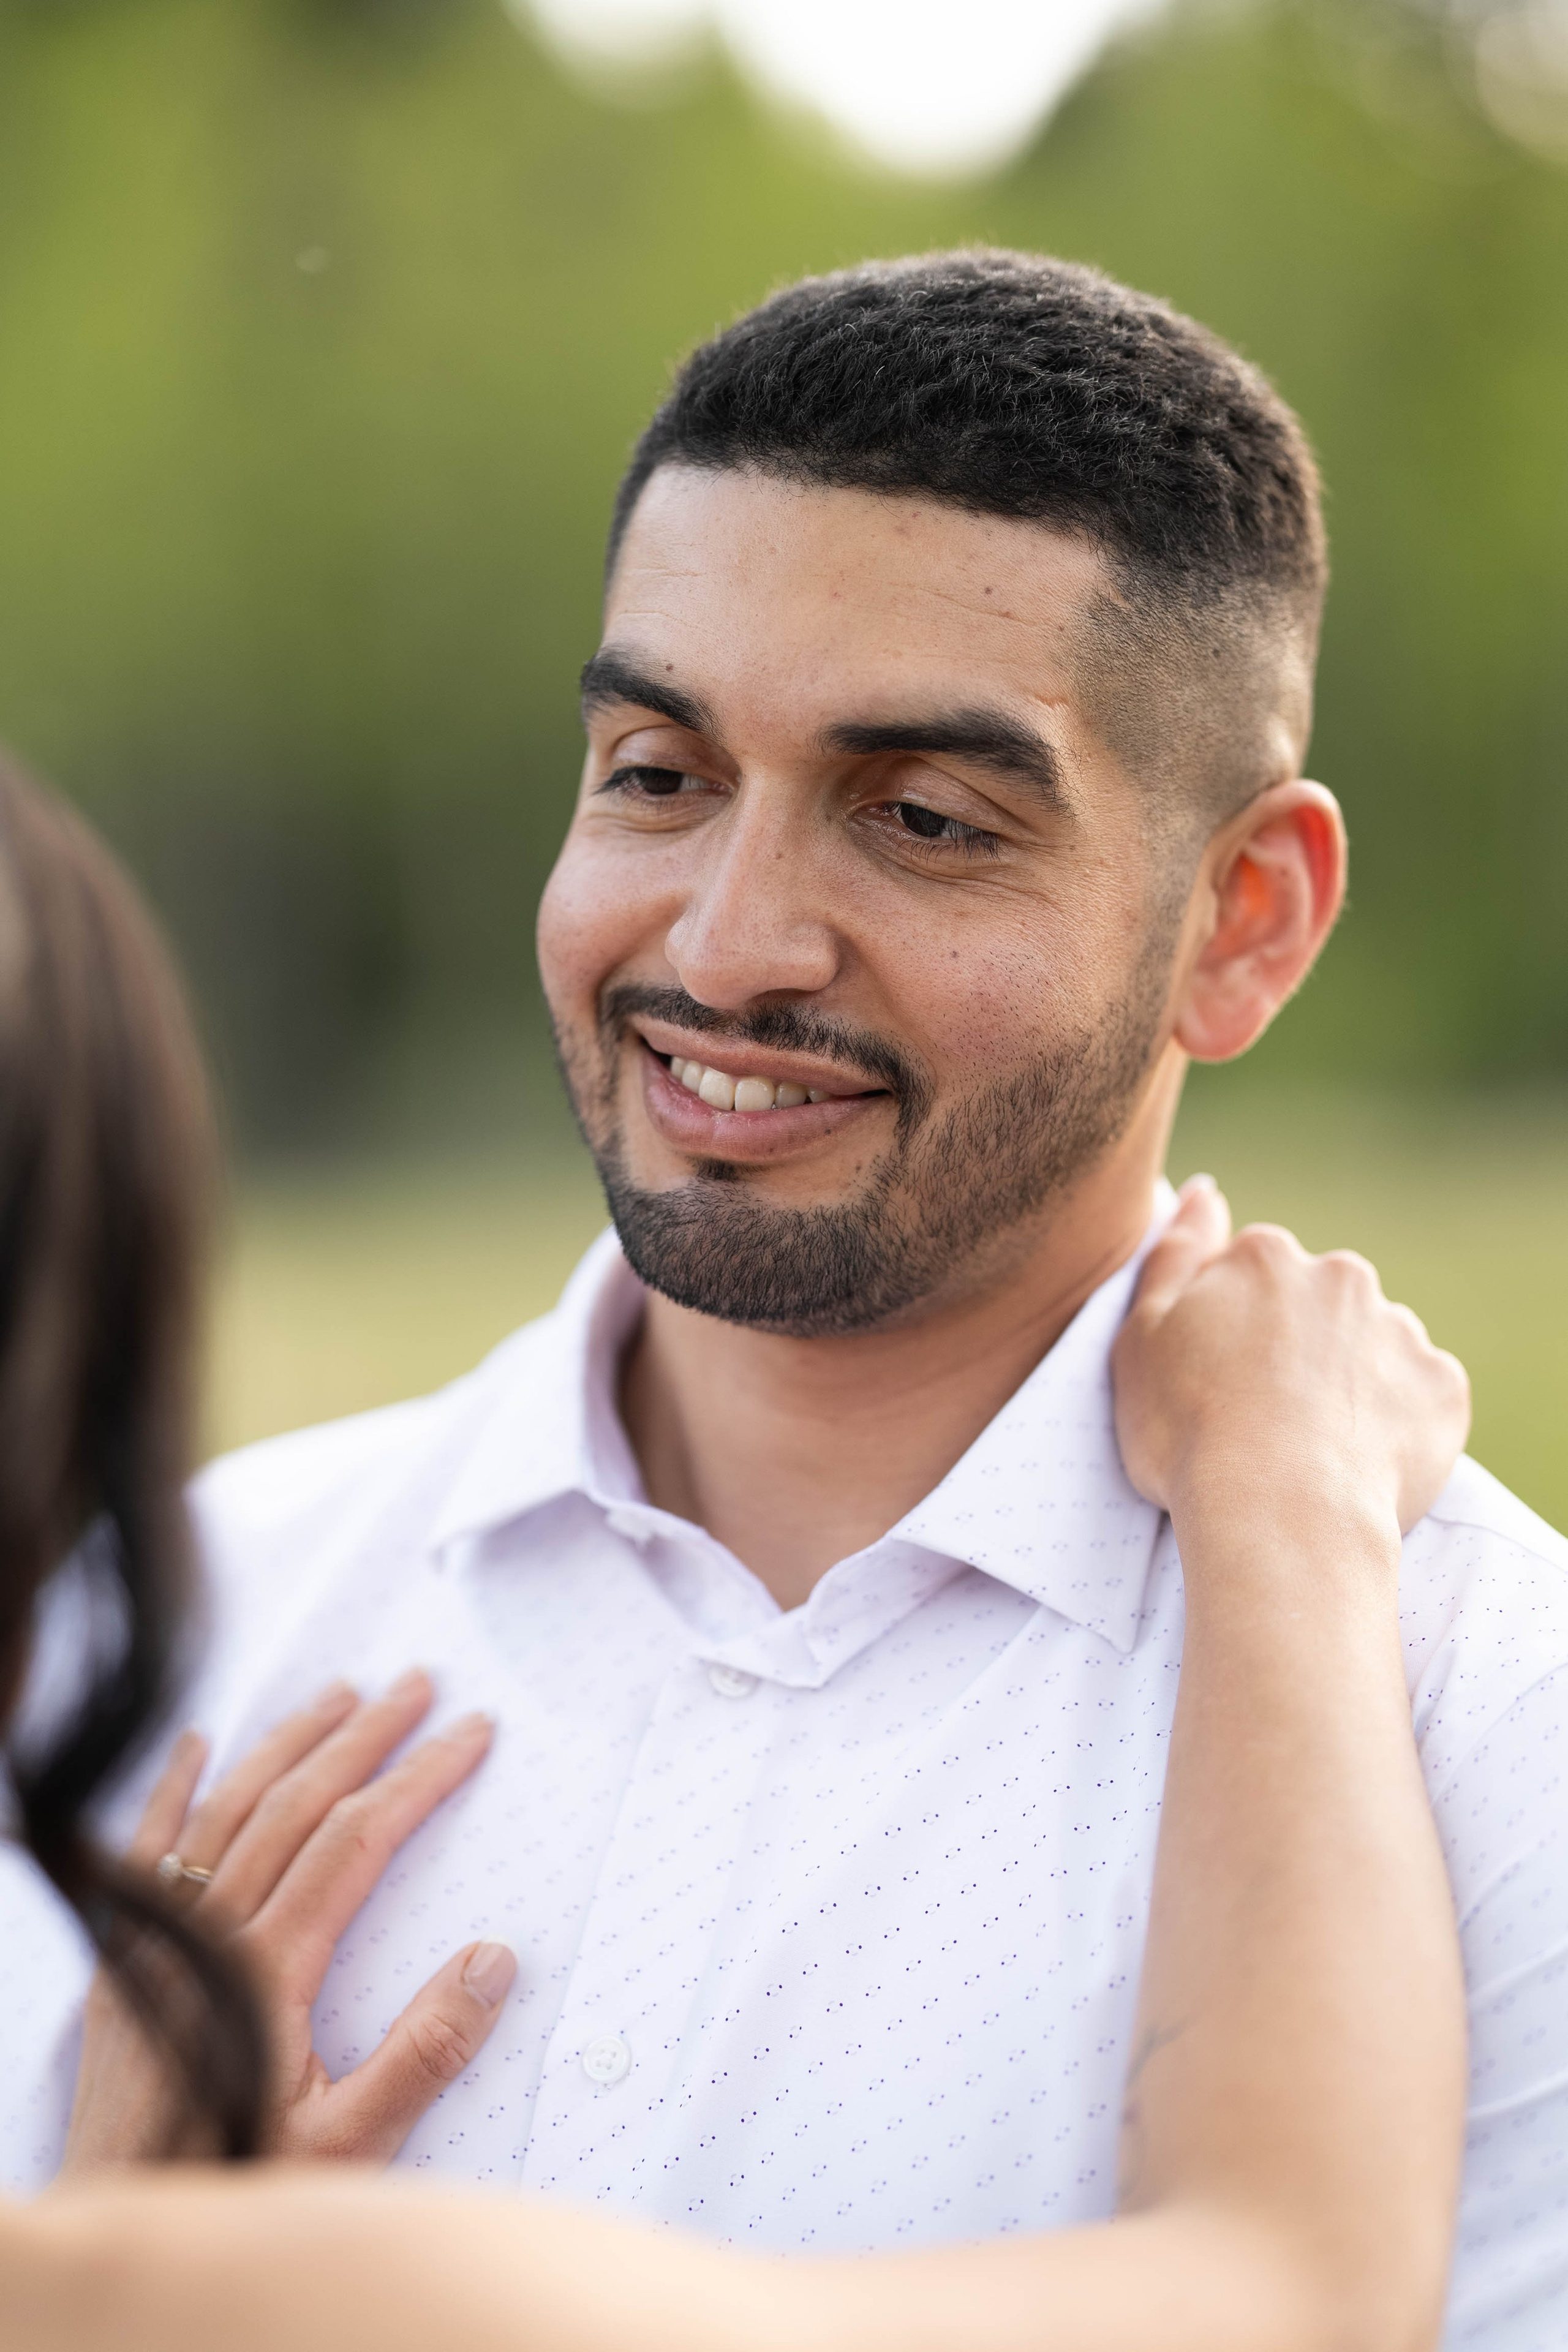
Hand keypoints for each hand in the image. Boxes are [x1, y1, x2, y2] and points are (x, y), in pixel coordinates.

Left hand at [65, 1670, 513, 2169]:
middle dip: (365, 1736)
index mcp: (268, 1966)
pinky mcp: (127, 1956)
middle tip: (420, 1686)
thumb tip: (495, 1957)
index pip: (356, 1839)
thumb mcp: (352, 2145)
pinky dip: (173, 1786)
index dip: (418, 1777)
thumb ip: (425, 2053)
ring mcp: (159, 1936)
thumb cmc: (241, 2184)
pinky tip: (196, 1743)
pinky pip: (148, 1847)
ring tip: (340, 1694)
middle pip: (295, 1802)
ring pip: (229, 1807)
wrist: (128, 2219)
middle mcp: (208, 1932)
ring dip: (287, 1741)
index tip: (470, 1733)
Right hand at [1113, 1176, 1470, 1539]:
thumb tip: (1204, 1191)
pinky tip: (1357, 1461)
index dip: (1233, 1329)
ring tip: (1312, 1448)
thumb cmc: (1189, 1432)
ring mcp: (1398, 1329)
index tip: (1220, 1379)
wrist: (1278, 1514)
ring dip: (1350, 1381)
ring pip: (1372, 1346)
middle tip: (1265, 1417)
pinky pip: (1420, 1396)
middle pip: (1318, 1304)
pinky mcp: (1442, 1388)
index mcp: (1265, 1258)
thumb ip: (1176, 1253)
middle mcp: (1340, 1277)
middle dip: (1299, 1346)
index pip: (1252, 1274)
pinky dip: (1396, 1422)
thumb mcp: (1142, 1337)